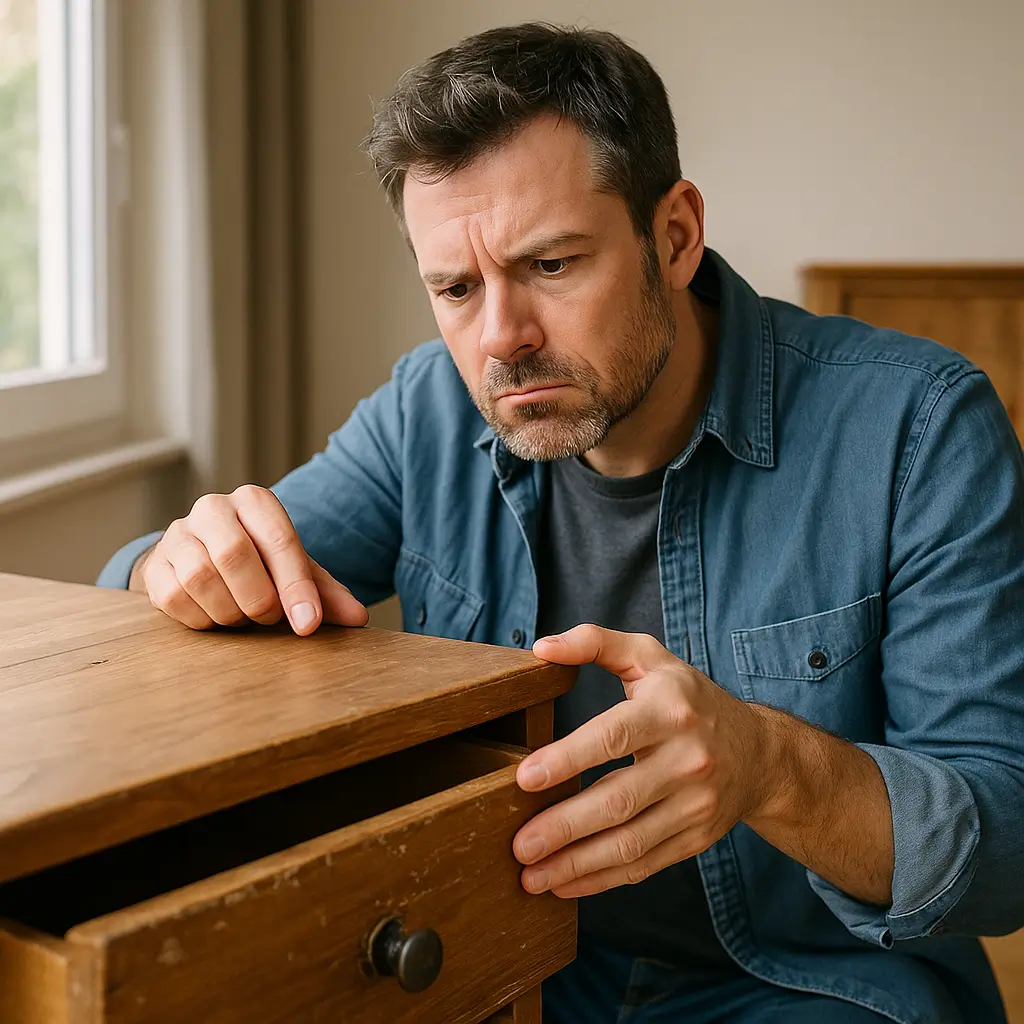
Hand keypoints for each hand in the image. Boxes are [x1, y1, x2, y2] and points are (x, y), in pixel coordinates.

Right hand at [133, 484, 368, 634]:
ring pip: (200, 577)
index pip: (280, 541)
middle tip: (270, 618)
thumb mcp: (297, 572)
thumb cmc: (261, 564)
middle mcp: (213, 508)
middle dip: (258, 599)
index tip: (308, 624)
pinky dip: (202, 619)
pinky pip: (174, 598)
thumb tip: (358, 618)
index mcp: (255, 501)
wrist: (204, 558)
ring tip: (243, 616)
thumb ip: (326, 593)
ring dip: (229, 611)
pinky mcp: (154, 565)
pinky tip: (216, 616)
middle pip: (233, 555)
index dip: (296, 587)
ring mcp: (177, 534)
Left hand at [512, 624, 772, 897]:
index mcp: (670, 708)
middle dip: (564, 826)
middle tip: (518, 845)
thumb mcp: (649, 657)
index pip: (613, 736)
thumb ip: (595, 642)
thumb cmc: (688, 698)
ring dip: (577, 864)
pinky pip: (645, 864)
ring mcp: (695, 804)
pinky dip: (602, 879)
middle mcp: (688, 759)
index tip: (524, 779)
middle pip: (619, 799)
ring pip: (631, 842)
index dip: (567, 758)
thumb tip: (542, 647)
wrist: (759, 752)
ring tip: (530, 877)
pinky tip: (564, 884)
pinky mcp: (696, 839)